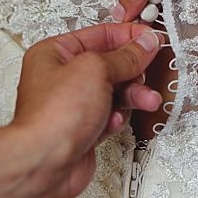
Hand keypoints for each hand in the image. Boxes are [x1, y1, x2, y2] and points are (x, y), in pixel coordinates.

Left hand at [12, 23, 162, 197]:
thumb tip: (144, 44)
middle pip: (110, 65)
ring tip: (145, 100)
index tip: (150, 39)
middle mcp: (61, 77)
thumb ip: (125, 56)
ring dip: (132, 97)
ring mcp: (73, 105)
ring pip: (114, 93)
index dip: (127, 36)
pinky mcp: (84, 128)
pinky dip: (118, 118)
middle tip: (146, 74)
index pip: (98, 35)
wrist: (47, 162)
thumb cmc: (54, 116)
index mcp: (55, 53)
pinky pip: (111, 115)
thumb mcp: (96, 70)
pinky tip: (114, 121)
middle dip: (133, 72)